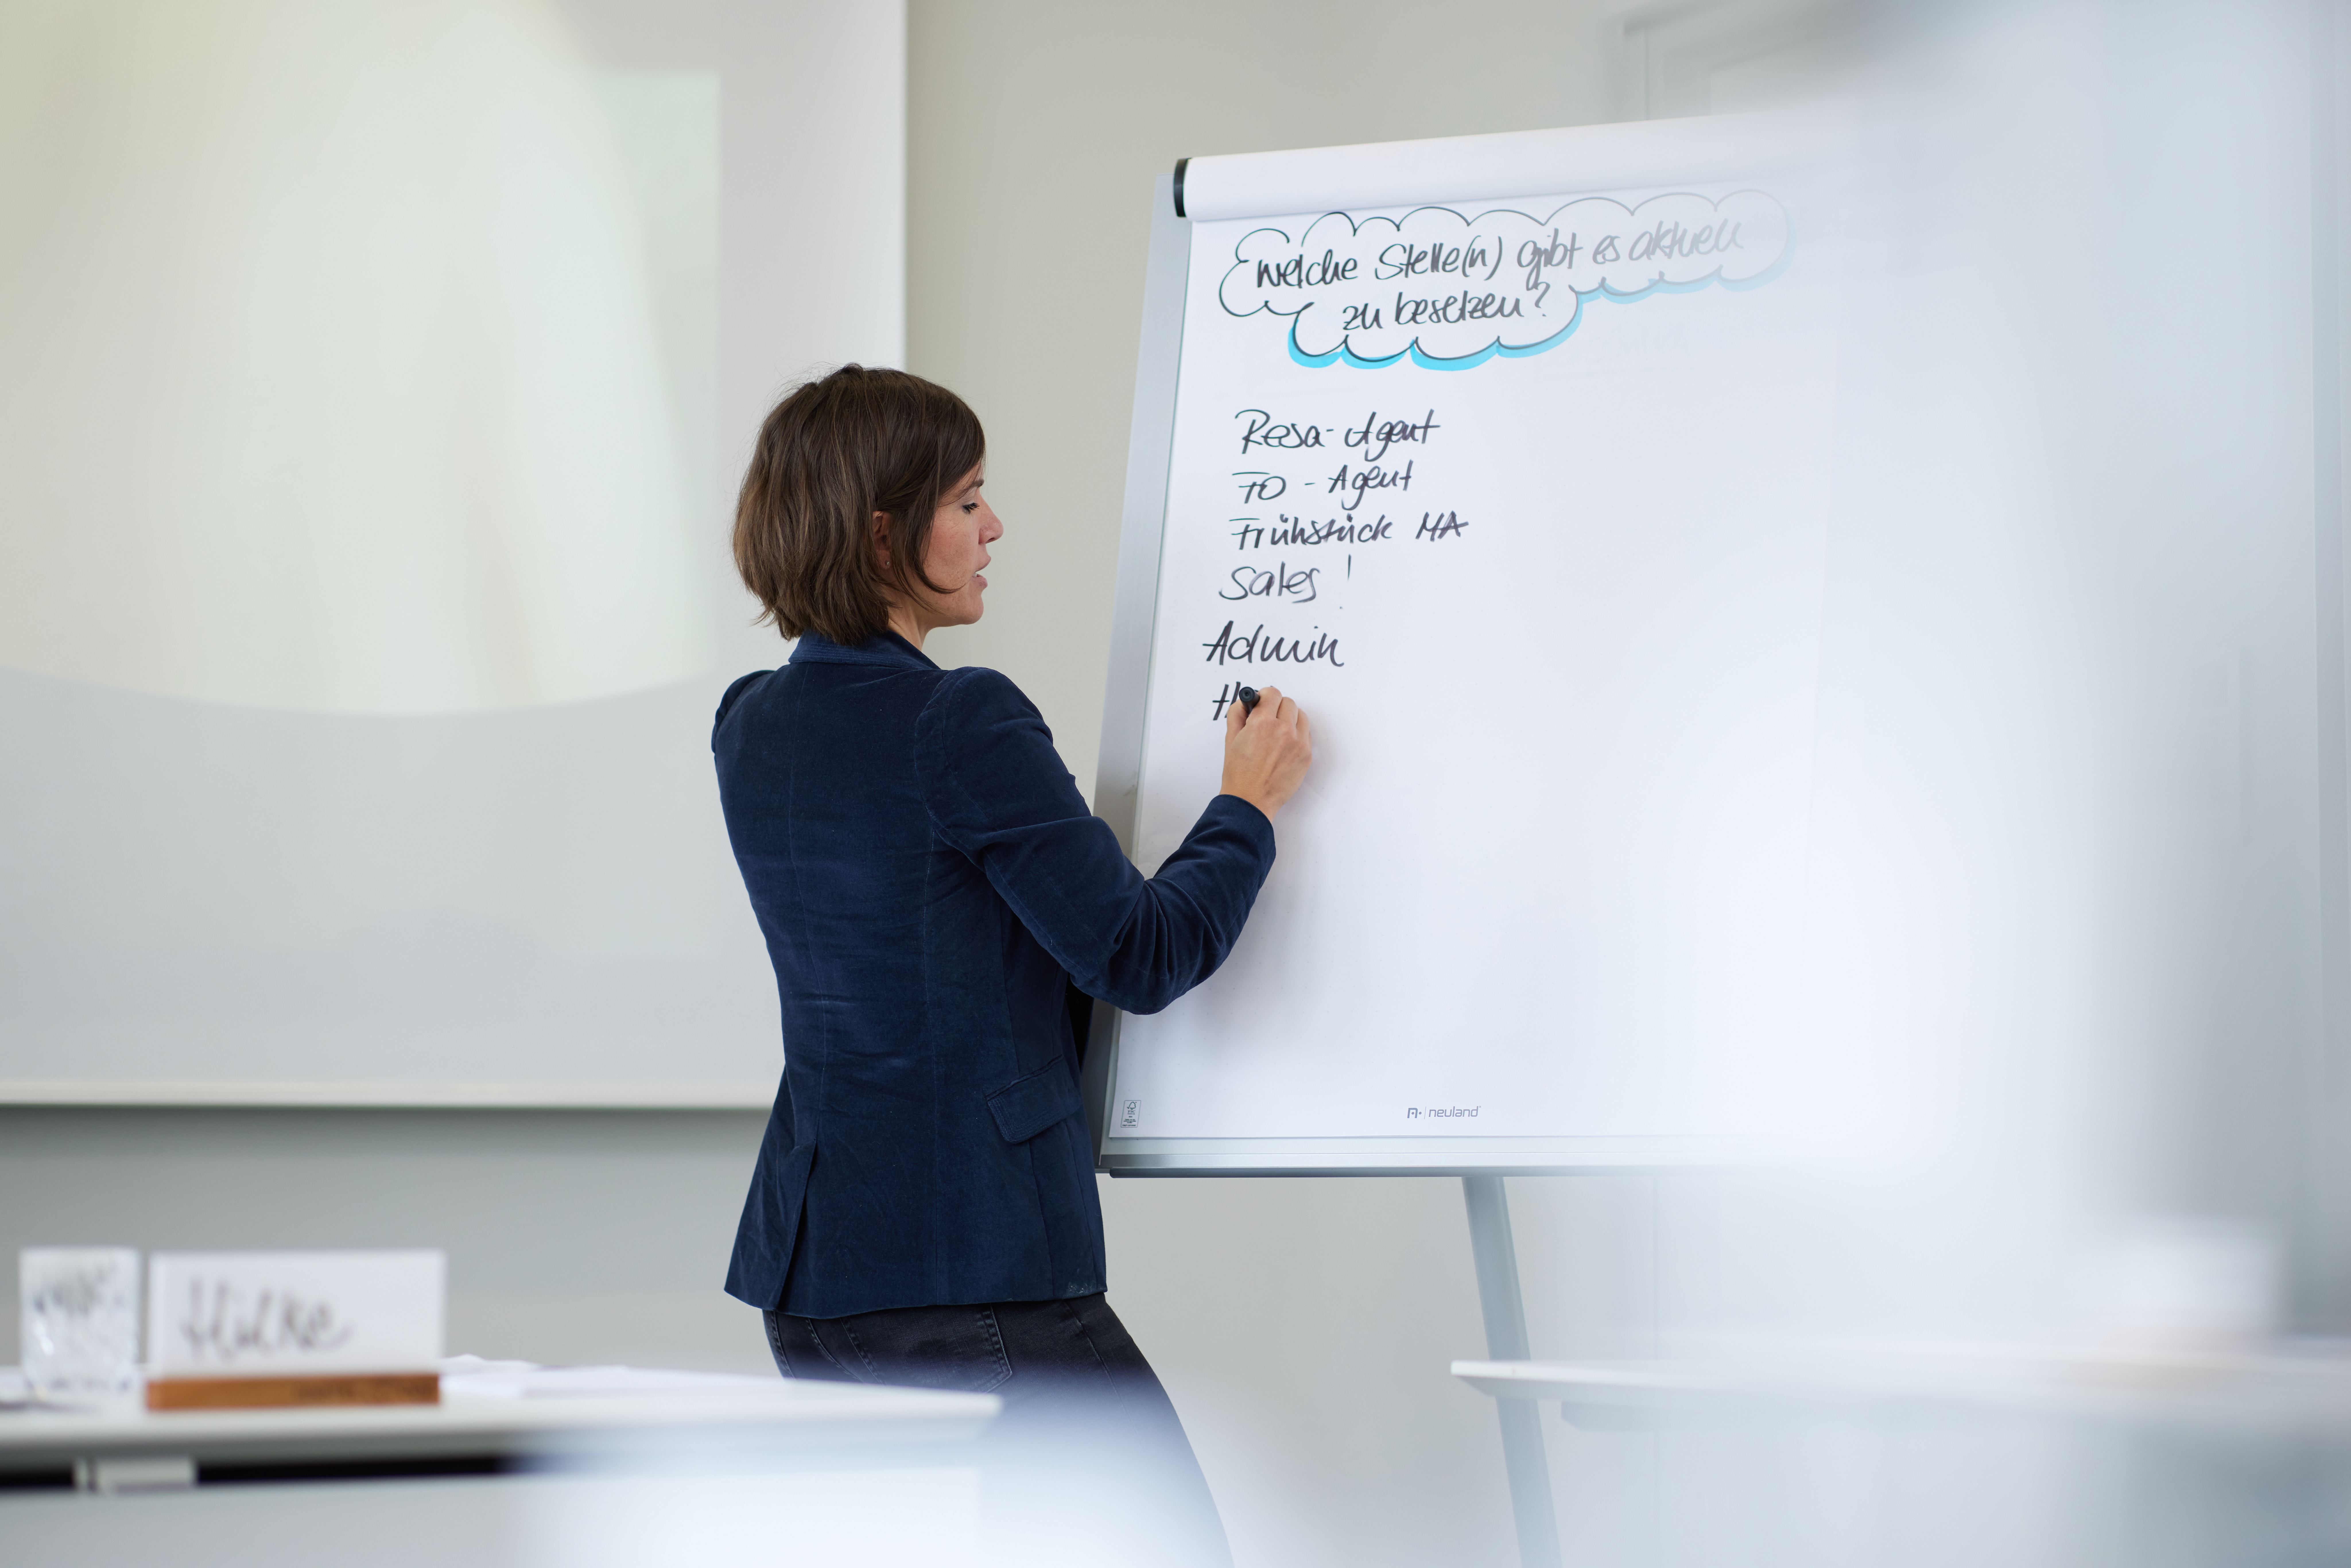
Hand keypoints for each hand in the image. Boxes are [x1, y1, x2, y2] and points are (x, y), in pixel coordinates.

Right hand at [1220, 686, 1312, 818]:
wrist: (1251, 800)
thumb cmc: (1239, 773)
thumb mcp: (1230, 738)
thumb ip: (1237, 714)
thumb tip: (1246, 701)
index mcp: (1262, 723)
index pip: (1272, 693)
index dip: (1265, 695)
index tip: (1262, 701)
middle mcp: (1283, 730)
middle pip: (1288, 702)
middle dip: (1276, 707)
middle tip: (1267, 718)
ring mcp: (1298, 743)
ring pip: (1300, 716)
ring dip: (1290, 719)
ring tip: (1278, 732)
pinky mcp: (1306, 755)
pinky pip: (1306, 734)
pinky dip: (1297, 735)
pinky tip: (1285, 746)